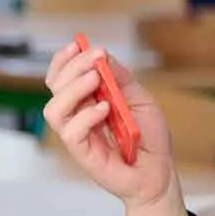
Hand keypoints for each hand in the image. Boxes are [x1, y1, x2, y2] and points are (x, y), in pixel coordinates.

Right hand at [42, 40, 177, 215]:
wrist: (160, 171)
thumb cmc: (148, 137)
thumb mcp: (140, 99)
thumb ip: (120, 79)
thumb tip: (102, 57)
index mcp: (87, 101)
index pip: (61, 77)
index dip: (64, 60)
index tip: (78, 44)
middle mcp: (77, 116)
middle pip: (55, 87)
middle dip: (72, 67)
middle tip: (95, 58)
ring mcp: (78, 136)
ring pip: (54, 110)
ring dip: (73, 89)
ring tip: (97, 80)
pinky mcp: (83, 154)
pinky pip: (71, 133)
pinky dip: (86, 116)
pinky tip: (105, 109)